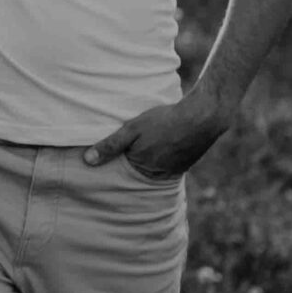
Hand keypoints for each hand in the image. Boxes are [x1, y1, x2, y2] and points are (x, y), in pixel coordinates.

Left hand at [82, 89, 233, 181]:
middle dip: (129, 164)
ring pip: (151, 169)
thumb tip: (87, 161)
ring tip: (144, 148)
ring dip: (146, 161)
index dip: (114, 164)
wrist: (204, 116)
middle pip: (136, 172)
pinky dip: (160, 159)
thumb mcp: (133, 129)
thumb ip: (110, 145)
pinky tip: (159, 147)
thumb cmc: (165, 121)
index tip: (104, 161)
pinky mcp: (183, 165)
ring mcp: (172, 172)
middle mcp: (156, 176)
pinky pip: (165, 166)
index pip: (121, 172)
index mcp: (142, 169)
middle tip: (127, 150)